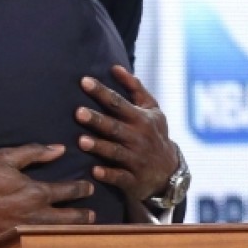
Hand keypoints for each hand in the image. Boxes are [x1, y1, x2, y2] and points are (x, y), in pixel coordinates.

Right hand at [0, 144, 94, 247]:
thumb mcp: (5, 158)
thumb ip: (34, 152)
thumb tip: (59, 148)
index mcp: (37, 193)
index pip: (69, 191)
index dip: (82, 189)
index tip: (89, 188)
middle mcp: (36, 217)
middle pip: (69, 218)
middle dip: (84, 216)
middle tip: (93, 215)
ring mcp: (25, 235)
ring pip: (57, 235)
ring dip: (71, 232)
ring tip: (80, 231)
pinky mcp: (12, 246)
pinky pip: (37, 247)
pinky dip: (49, 245)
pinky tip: (53, 246)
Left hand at [76, 65, 177, 203]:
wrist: (169, 173)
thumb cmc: (154, 134)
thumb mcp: (152, 110)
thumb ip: (135, 88)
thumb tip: (115, 67)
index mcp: (140, 119)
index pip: (118, 103)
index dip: (102, 92)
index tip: (84, 81)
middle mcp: (138, 138)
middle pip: (114, 127)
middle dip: (97, 120)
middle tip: (78, 112)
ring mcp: (136, 160)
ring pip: (115, 152)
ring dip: (99, 146)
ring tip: (81, 141)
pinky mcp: (132, 180)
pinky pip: (119, 177)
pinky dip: (108, 174)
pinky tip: (94, 171)